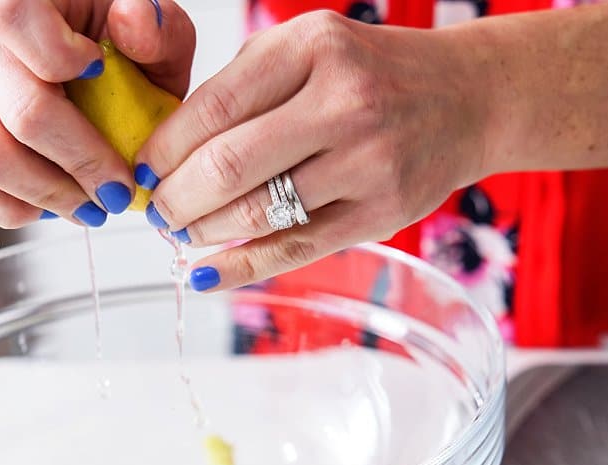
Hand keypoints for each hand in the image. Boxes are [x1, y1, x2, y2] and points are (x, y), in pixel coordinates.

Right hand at [0, 0, 194, 227]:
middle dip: (79, 163)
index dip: (59, 57)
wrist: (89, 71)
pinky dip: (12, 208)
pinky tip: (49, 207)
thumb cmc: (120, 53)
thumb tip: (133, 20)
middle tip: (116, 191)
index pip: (16, 19)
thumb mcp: (154, 36)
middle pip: (18, 111)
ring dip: (48, 195)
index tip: (100, 75)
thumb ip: (156, 28)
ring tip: (88, 207)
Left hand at [135, 11, 487, 290]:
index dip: (163, 150)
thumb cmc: (370, 75)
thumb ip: (242, 90)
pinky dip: (240, 267)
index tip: (142, 171)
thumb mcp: (307, 50)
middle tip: (157, 211)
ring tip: (182, 234)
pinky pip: (295, 250)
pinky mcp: (381, 213)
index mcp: (314, 48)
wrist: (465, 99)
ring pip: (259, 214)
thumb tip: (164, 154)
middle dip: (176, 199)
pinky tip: (207, 273)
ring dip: (204, 233)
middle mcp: (345, 103)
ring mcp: (368, 162)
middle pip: (230, 167)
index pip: (214, 108)